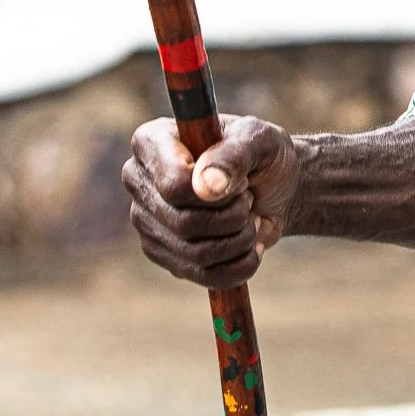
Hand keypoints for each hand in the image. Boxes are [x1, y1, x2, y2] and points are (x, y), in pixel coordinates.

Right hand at [122, 116, 302, 288]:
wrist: (275, 188)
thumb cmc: (262, 155)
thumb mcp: (259, 140)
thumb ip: (235, 155)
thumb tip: (207, 186)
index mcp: (152, 142)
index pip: (174, 184)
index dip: (216, 190)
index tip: (241, 180)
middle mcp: (139, 181)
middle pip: (184, 222)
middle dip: (232, 216)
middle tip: (248, 199)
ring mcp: (147, 221)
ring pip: (194, 253)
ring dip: (239, 240)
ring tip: (251, 218)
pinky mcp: (163, 254)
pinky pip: (203, 275)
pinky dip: (240, 265)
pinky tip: (251, 245)